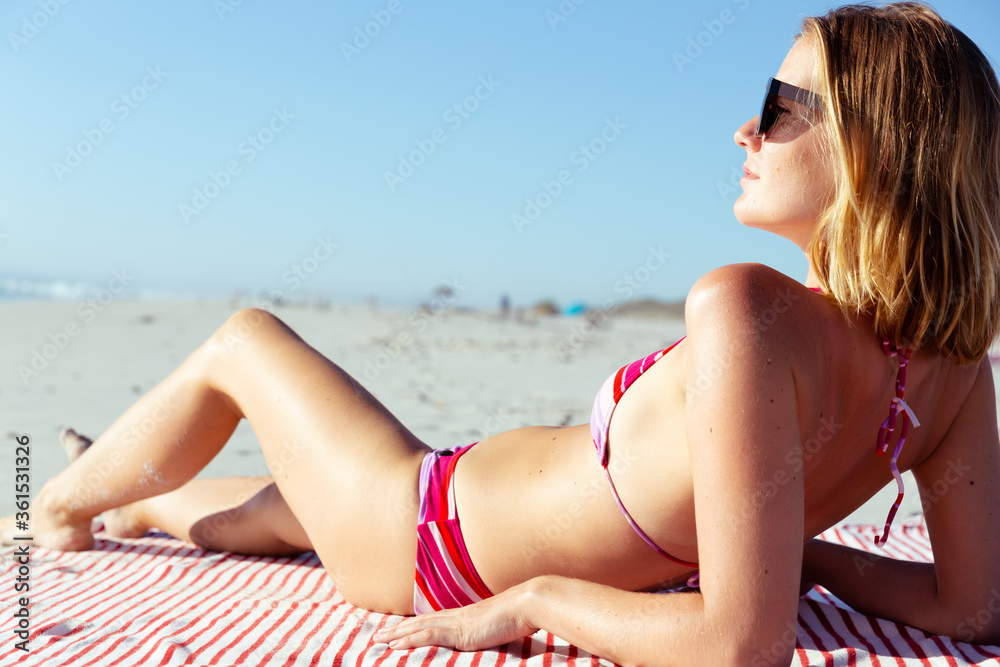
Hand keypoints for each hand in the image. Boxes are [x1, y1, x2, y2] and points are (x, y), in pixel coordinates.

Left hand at [372, 583, 537, 651]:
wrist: (526, 604)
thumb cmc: (519, 616)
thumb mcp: (499, 626)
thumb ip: (489, 632)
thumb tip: (489, 638)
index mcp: (464, 616)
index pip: (432, 620)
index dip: (413, 625)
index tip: (399, 630)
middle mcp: (455, 616)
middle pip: (419, 622)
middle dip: (398, 629)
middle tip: (378, 635)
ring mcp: (456, 622)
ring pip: (418, 627)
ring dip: (396, 634)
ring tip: (379, 639)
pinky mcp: (459, 631)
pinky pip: (428, 635)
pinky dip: (409, 640)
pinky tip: (395, 645)